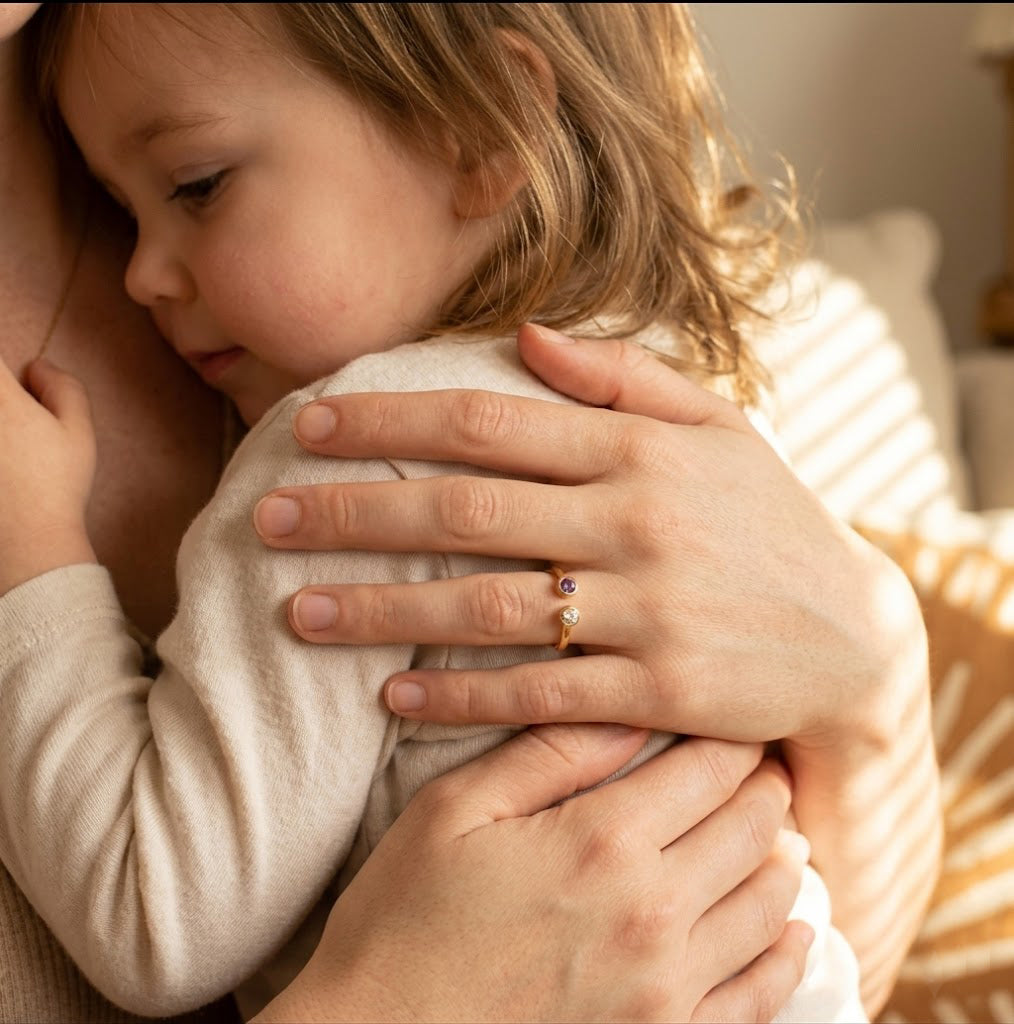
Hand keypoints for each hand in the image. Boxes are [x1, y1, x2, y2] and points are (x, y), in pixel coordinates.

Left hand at [0, 358, 95, 592]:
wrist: (29, 541)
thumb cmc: (58, 486)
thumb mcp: (79, 432)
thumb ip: (63, 387)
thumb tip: (37, 366)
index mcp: (0, 399)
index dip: (5, 369)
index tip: (17, 382)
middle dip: (6, 401)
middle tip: (22, 428)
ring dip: (5, 436)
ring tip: (15, 452)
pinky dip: (0, 458)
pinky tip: (6, 470)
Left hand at [254, 322, 937, 1012]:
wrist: (853, 637)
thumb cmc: (770, 520)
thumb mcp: (719, 426)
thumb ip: (624, 377)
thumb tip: (523, 335)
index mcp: (638, 452)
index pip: (485, 425)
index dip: (387, 423)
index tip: (307, 425)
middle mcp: (633, 525)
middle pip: (463, 511)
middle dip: (352, 513)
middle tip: (266, 518)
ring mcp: (644, 613)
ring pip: (482, 607)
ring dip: (380, 610)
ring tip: (295, 612)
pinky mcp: (654, 693)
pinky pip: (534, 694)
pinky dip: (456, 694)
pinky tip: (390, 694)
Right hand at [254, 725, 812, 1022]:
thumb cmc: (404, 916)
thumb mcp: (456, 810)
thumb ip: (550, 754)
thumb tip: (630, 711)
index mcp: (602, 840)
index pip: (709, 769)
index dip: (734, 738)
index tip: (735, 721)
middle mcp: (652, 911)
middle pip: (752, 829)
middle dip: (765, 787)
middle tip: (763, 763)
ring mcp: (666, 985)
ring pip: (770, 904)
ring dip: (783, 857)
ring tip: (777, 830)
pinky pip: (761, 995)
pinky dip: (789, 954)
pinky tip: (794, 929)